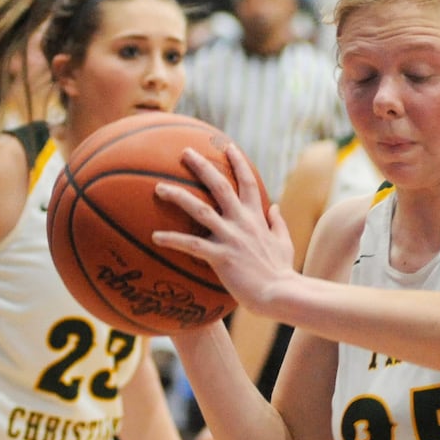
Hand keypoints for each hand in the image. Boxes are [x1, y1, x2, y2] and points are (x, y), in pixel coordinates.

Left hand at [152, 145, 294, 316]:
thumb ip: (277, 222)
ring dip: (179, 197)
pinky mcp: (221, 257)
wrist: (280, 293)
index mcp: (257, 217)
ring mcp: (231, 237)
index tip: (228, 147)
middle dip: (202, 166)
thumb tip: (275, 206)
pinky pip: (191, 245)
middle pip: (220, 186)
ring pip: (200, 210)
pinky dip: (173, 239)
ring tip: (160, 187)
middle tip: (185, 152)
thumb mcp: (284, 242)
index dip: (238, 162)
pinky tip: (155, 237)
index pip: (248, 182)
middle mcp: (242, 222)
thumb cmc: (281, 271)